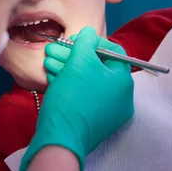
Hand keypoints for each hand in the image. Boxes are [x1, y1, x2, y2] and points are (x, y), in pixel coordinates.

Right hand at [19, 27, 133, 170]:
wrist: (60, 137)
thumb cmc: (73, 96)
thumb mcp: (78, 63)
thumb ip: (85, 43)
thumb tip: (89, 32)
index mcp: (123, 82)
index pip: (114, 51)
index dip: (93, 42)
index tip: (74, 41)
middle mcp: (120, 97)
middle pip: (97, 66)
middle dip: (73, 55)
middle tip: (54, 50)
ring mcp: (107, 111)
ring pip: (87, 81)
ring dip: (67, 68)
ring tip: (48, 61)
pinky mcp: (92, 120)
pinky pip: (83, 95)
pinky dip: (68, 84)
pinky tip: (52, 76)